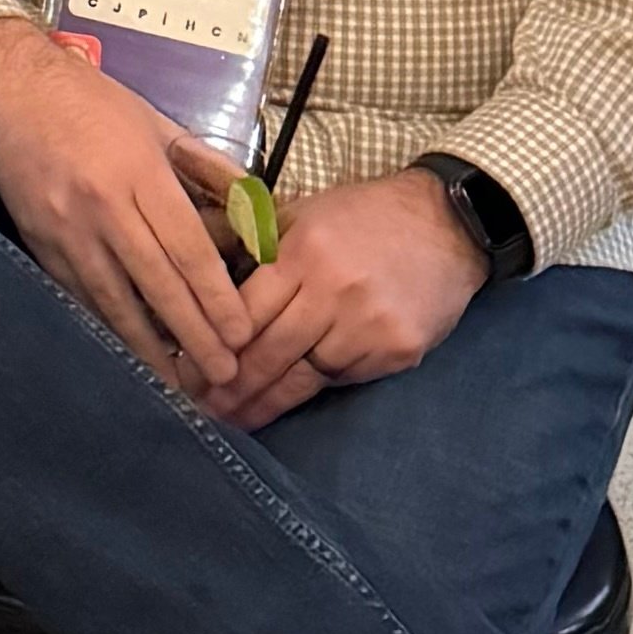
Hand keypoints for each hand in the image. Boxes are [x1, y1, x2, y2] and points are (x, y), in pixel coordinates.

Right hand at [0, 13, 251, 399]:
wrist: (5, 86)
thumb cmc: (88, 99)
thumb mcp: (155, 121)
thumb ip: (203, 166)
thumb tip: (249, 208)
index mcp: (138, 172)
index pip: (186, 248)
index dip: (215, 297)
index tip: (240, 332)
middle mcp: (103, 207)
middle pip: (157, 284)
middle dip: (193, 334)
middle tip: (223, 373)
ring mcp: (66, 230)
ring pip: (114, 301)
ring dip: (149, 347)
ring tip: (178, 383)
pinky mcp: (39, 243)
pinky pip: (79, 295)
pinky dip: (106, 327)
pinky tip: (127, 352)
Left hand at [211, 167, 490, 429]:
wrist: (446, 224)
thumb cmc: (362, 216)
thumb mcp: (302, 213)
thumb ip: (256, 246)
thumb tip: (203, 280)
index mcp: (302, 251)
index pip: (244, 311)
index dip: (212, 346)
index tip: (186, 370)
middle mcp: (333, 291)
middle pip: (269, 351)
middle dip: (231, 387)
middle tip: (201, 410)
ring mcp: (368, 325)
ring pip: (304, 375)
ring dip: (266, 402)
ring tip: (235, 420)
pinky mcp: (397, 350)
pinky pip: (343, 378)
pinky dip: (314, 390)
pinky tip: (287, 406)